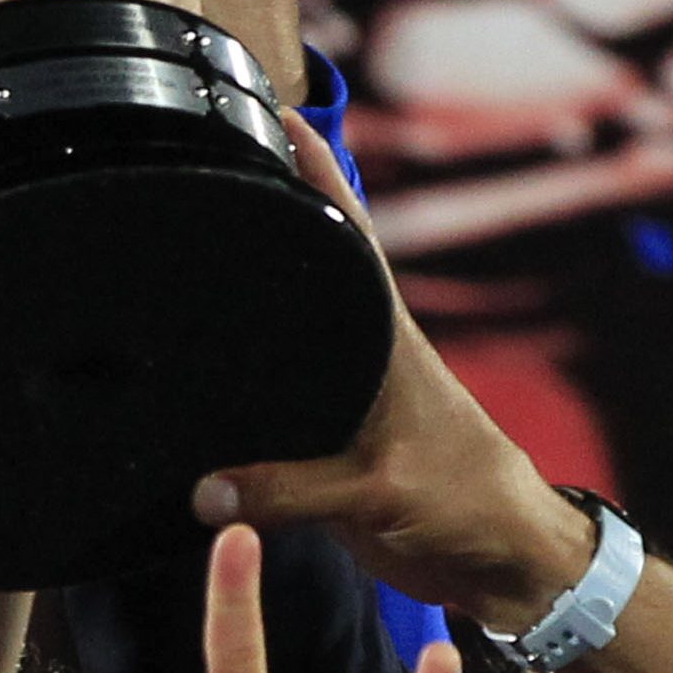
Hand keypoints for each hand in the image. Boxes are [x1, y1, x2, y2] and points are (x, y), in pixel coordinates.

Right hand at [189, 130, 595, 628]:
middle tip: (197, 165)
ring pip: (282, 336)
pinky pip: (271, 406)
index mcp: (384, 336)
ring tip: (174, 257)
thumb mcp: (374, 493)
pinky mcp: (327, 444)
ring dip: (242, 305)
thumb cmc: (463, 502)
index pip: (347, 232)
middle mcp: (359, 351)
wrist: (498, 560)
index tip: (275, 112)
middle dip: (260, 218)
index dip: (315, 171)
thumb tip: (201, 492)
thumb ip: (287, 492)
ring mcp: (343, 394)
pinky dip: (237, 391)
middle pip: (304, 269)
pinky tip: (192, 382)